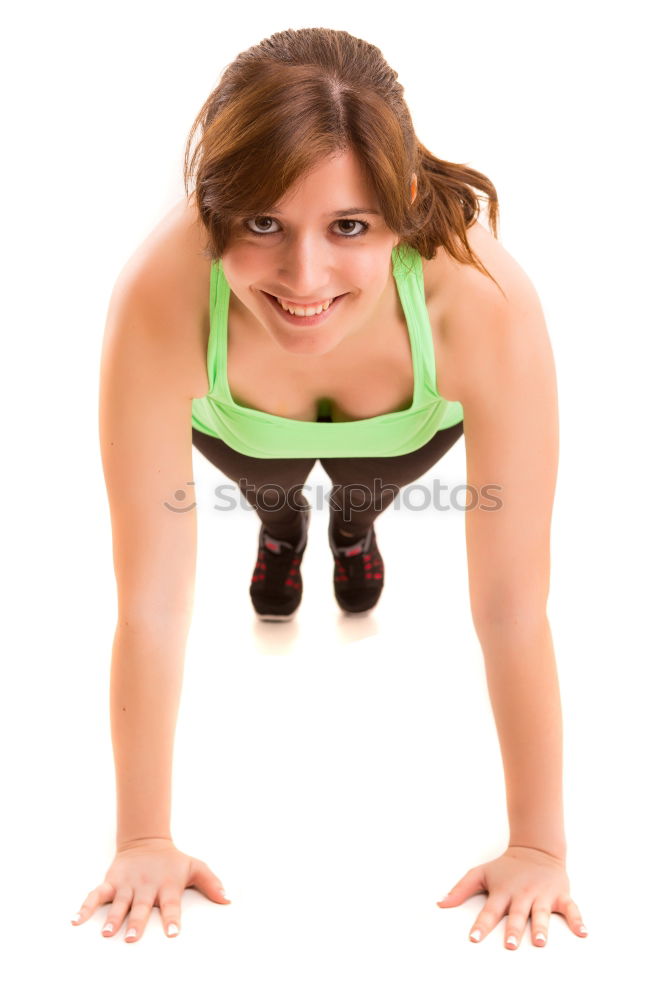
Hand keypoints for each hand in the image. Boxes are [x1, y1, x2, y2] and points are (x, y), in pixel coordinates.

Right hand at [71, 837, 230, 941]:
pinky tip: (76, 920)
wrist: (147, 841)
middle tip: (132, 938)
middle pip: (141, 906)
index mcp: (167, 885)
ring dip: (113, 918)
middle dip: (136, 922)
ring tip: (107, 933)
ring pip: (119, 902)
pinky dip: (86, 906)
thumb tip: (228, 899)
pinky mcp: (112, 882)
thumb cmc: (173, 861)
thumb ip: (211, 883)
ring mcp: (127, 884)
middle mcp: (146, 886)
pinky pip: (96, 895)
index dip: (172, 918)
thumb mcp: (194, 867)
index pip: (171, 904)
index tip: (173, 933)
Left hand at [436, 845, 587, 947]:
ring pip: (541, 913)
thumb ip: (460, 889)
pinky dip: (577, 920)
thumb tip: (439, 904)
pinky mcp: (560, 895)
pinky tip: (583, 933)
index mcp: (502, 892)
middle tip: (511, 945)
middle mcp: (522, 894)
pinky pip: (571, 909)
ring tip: (540, 941)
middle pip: (517, 915)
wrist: (535, 849)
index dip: (482, 925)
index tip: (474, 939)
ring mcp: (542, 895)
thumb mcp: (481, 873)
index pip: (490, 911)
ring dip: (541, 927)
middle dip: (514, 930)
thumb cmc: (505, 867)